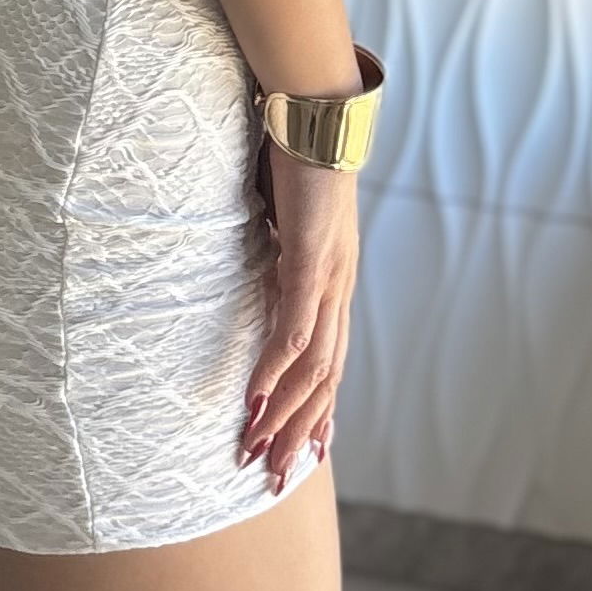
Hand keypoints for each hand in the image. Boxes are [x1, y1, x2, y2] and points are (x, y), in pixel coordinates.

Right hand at [241, 142, 357, 491]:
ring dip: (282, 414)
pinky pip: (296, 327)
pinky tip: (257, 398)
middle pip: (325, 381)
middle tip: (270, 478)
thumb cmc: (295, 158)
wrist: (317, 112)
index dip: (315, 413)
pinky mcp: (313, 259)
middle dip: (297, 434)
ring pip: (313, 368)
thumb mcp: (280, 218)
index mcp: (332, 282)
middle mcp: (339, 288)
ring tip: (254, 449)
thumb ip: (273, 251)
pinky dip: (277, 368)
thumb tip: (253, 267)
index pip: (328, 365)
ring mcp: (329, 277)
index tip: (298, 455)